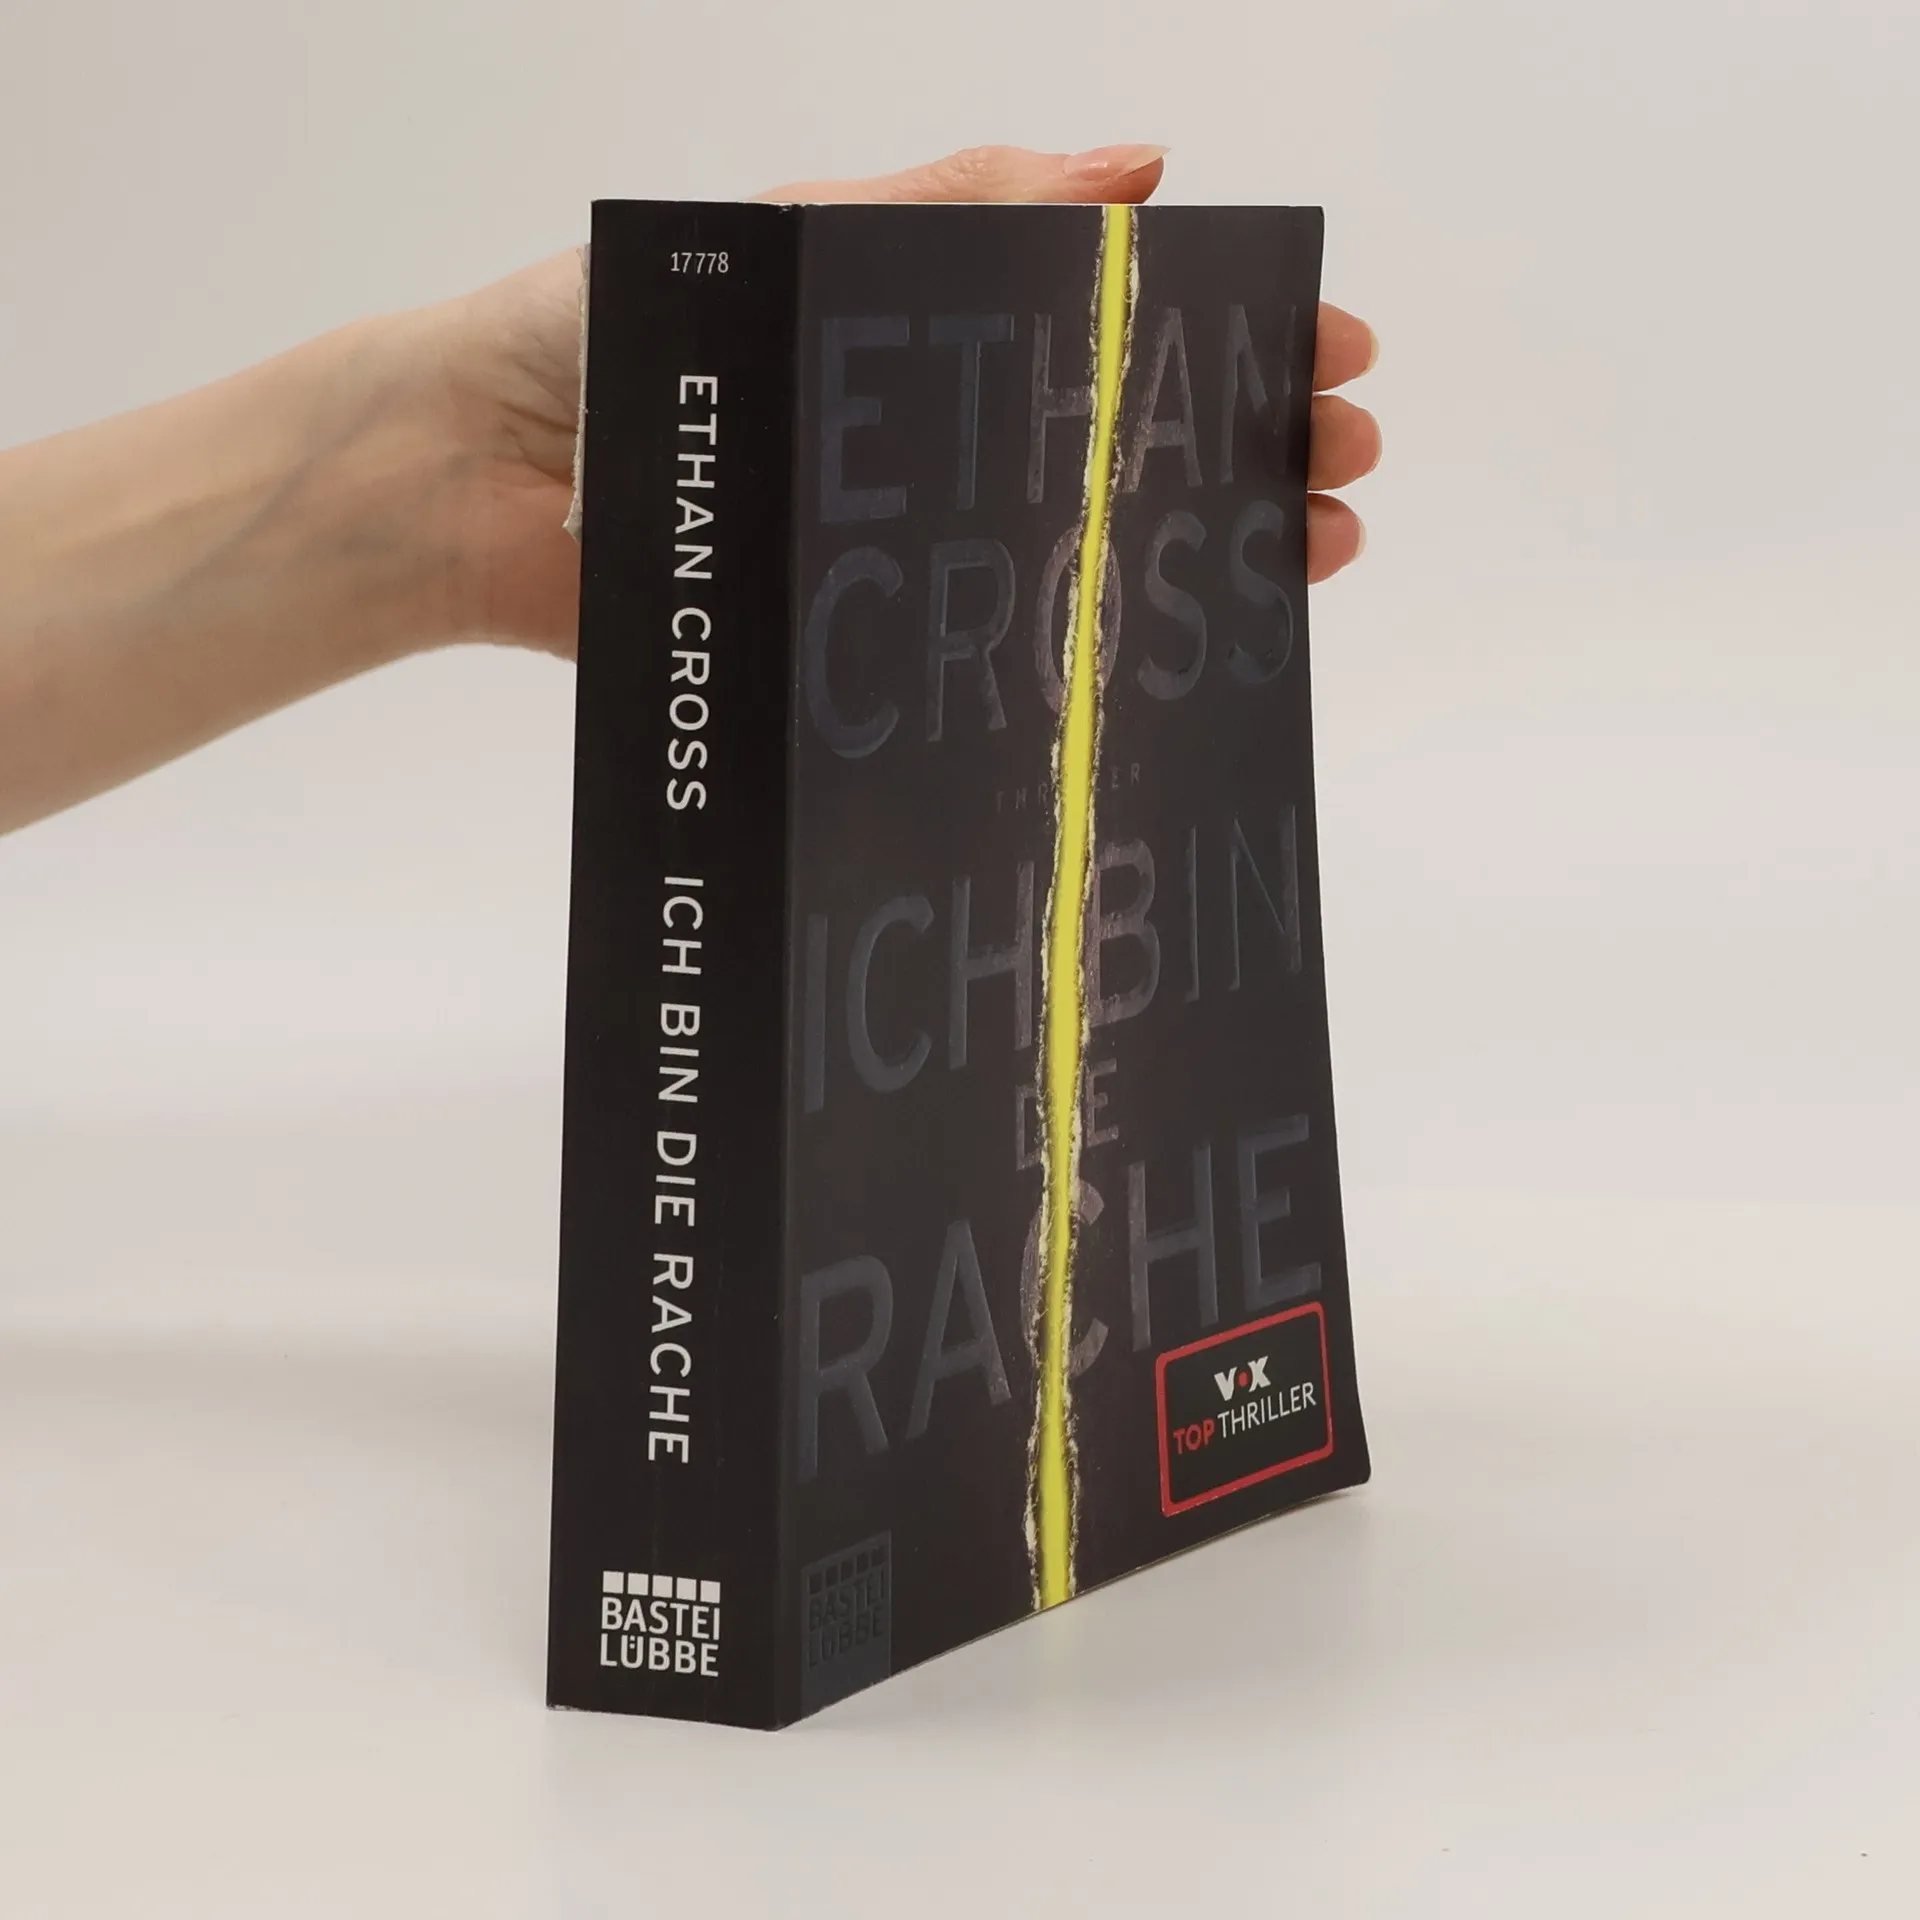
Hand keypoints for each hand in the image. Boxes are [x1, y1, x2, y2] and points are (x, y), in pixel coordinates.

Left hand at [429, 144, 1380, 658]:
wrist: (474, 479)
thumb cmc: (606, 329)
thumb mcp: (792, 238)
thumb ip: (950, 206)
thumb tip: (1137, 170)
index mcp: (931, 334)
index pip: (1116, 334)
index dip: (1227, 341)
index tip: (1327, 350)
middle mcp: (937, 447)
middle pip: (1125, 446)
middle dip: (1251, 444)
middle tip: (1341, 455)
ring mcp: (908, 554)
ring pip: (1087, 554)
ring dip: (1210, 549)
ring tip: (1310, 547)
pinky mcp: (861, 650)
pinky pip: (994, 657)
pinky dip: (1094, 653)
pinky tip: (1179, 656)